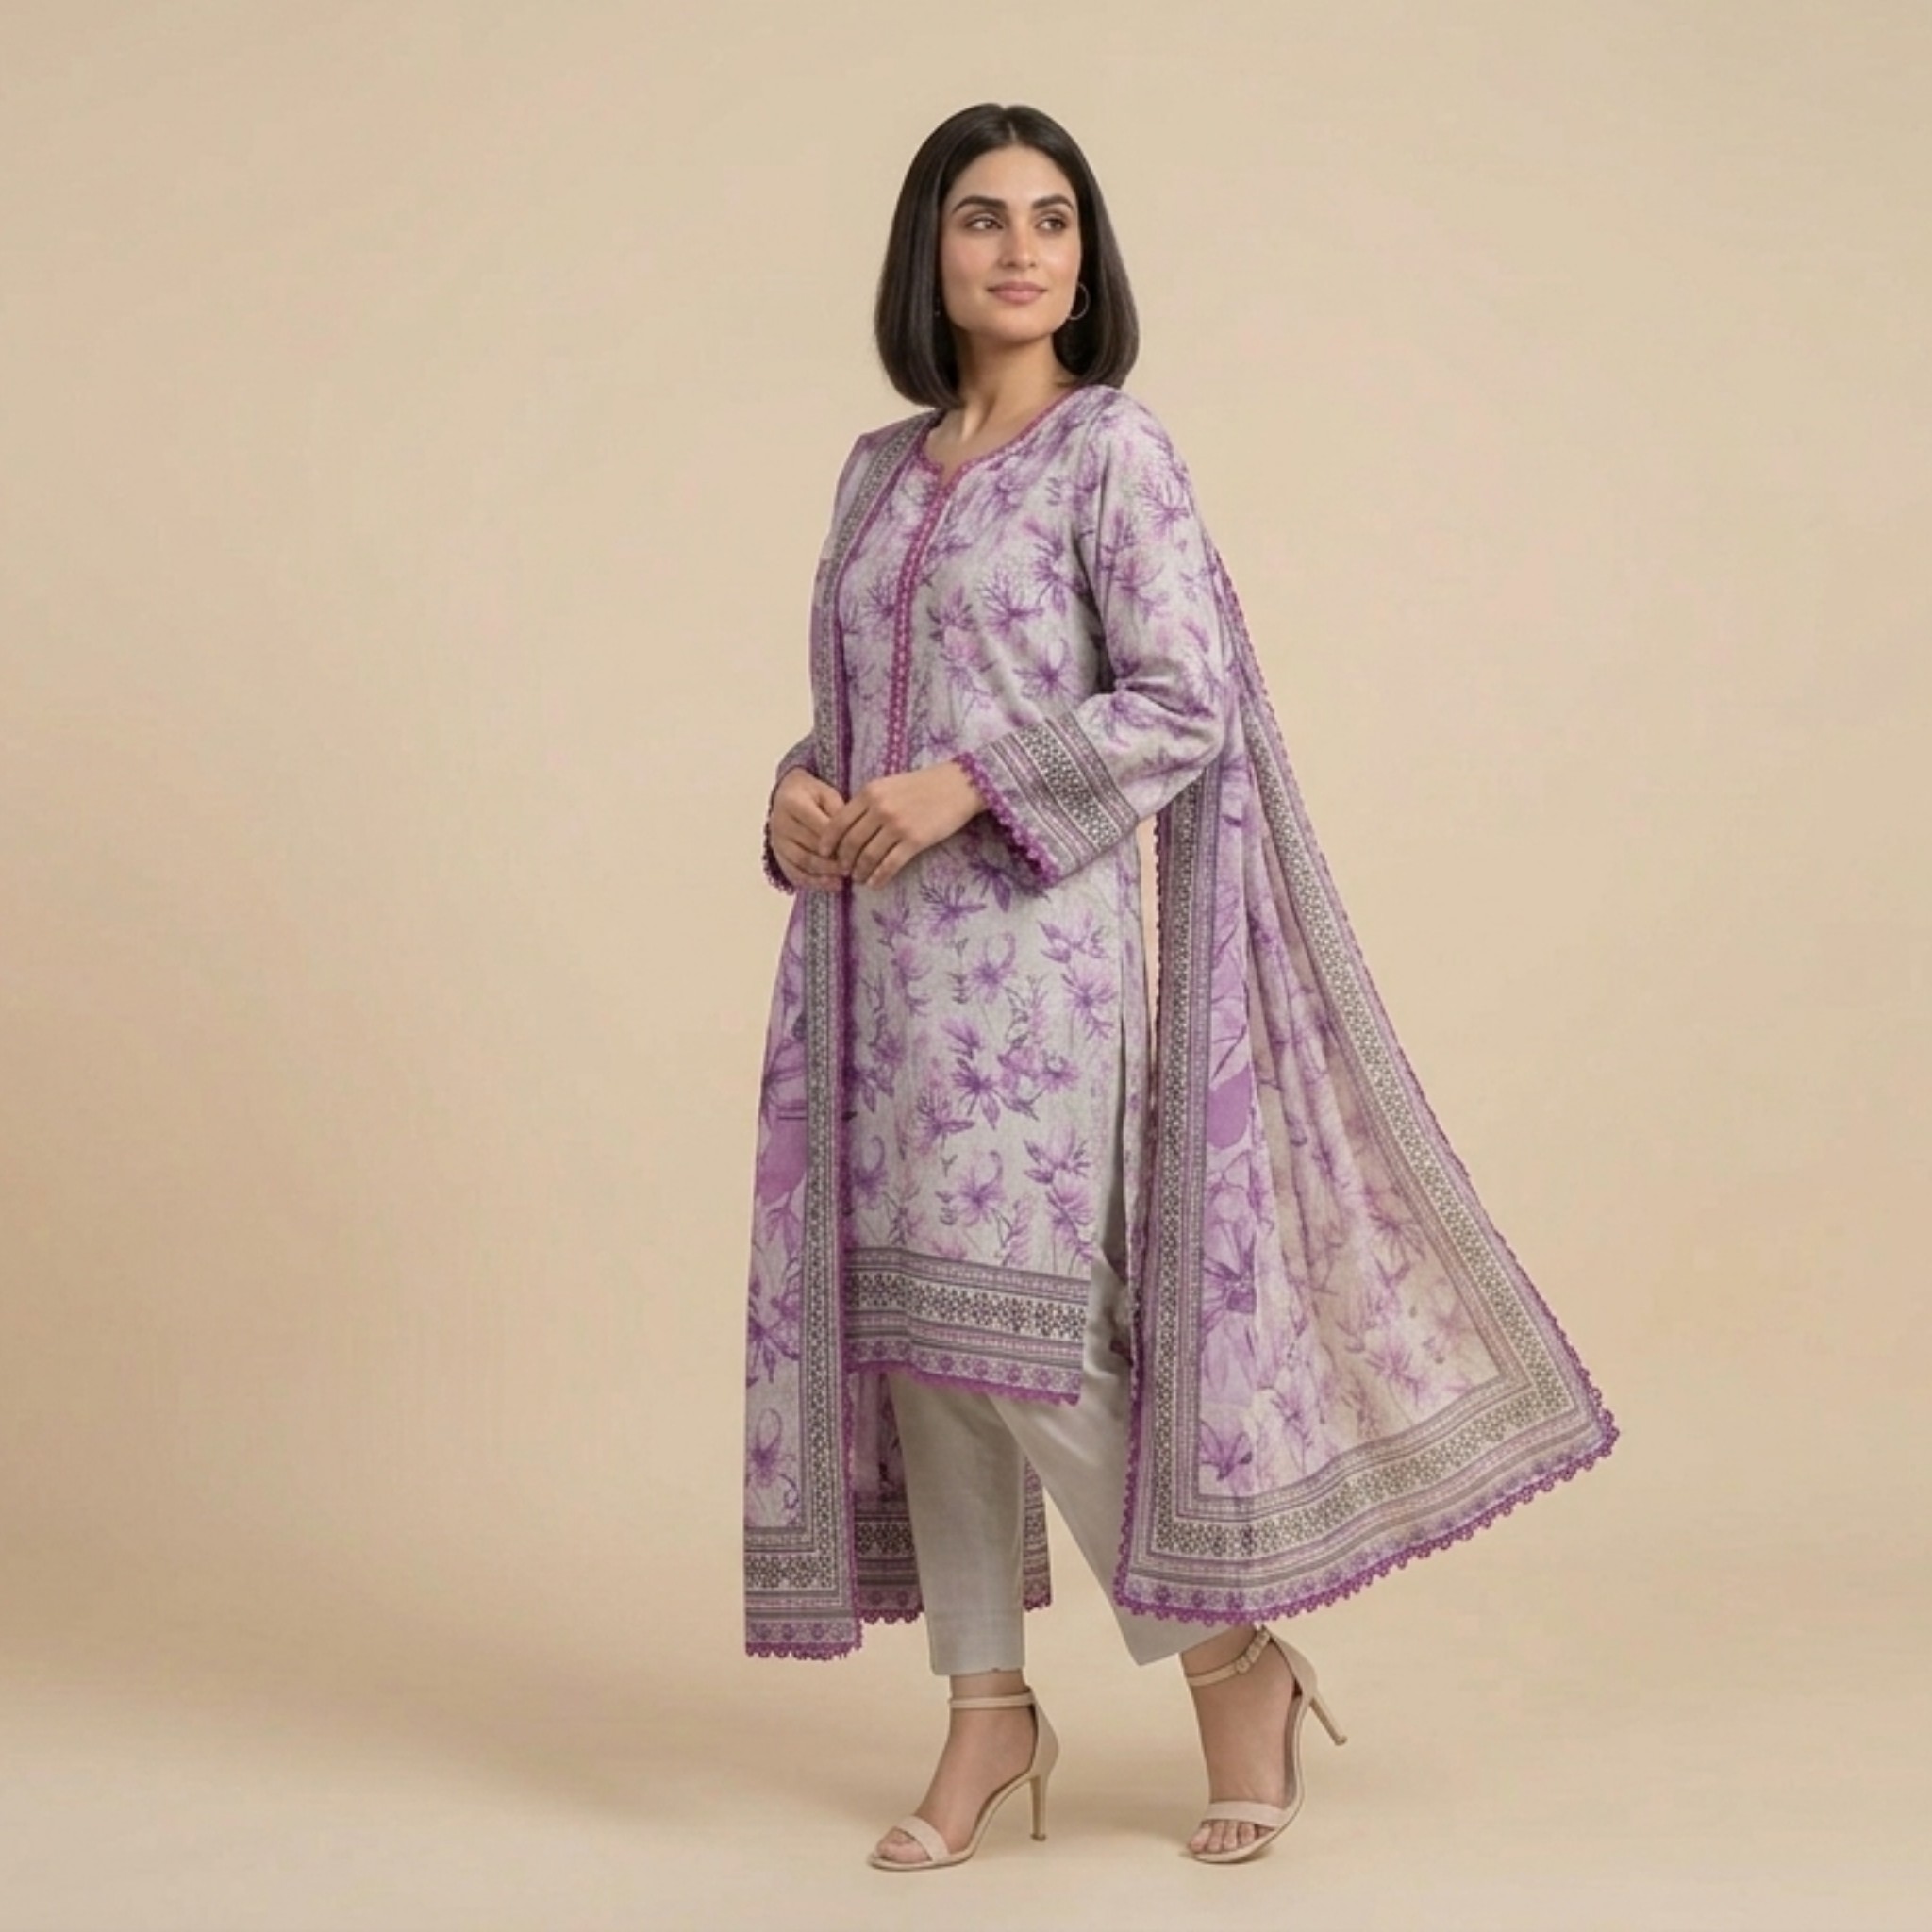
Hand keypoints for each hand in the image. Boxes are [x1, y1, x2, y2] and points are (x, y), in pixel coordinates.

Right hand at [768, 768, 851, 891]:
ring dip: (824, 873)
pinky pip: (794, 873)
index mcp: (793, 803)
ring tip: (843, 879)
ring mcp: (777, 841)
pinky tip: (830, 885)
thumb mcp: (828, 795)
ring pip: (802, 862)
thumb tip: (850, 840)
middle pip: (810, 846)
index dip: (839, 840)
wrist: (788, 795)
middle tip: (854, 868)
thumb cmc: (813, 795)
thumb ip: (838, 814)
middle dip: (833, 859)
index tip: (858, 850)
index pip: (820, 826)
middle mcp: (780, 823)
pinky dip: (812, 882)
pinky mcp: (778, 855)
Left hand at [822, 760, 986, 889]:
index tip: (823, 853)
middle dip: (843, 860)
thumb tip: (850, 825)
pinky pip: (890, 864)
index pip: (838, 821)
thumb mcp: (889, 785)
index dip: (828, 841)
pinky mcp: (915, 840)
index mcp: (870, 793)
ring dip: (860, 871)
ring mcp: (897, 825)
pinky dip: (879, 877)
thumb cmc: (924, 785)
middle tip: (842, 870)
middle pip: (850, 842)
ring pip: (868, 856)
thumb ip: (869, 802)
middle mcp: (880, 809)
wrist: (958, 785)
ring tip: (858, 878)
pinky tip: (875, 882)